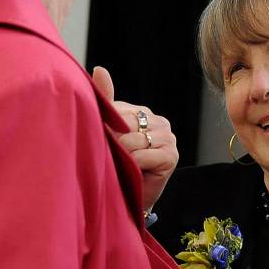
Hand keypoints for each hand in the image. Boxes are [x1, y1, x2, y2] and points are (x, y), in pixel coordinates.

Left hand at [93, 66, 178, 211]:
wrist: (127, 199)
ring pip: (133, 140)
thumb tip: (100, 69)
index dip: (105, 127)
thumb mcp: (108, 131)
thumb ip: (106, 101)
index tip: (97, 140)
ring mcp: (168, 139)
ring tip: (115, 165)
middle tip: (105, 155)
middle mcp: (160, 122)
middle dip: (111, 141)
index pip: (120, 112)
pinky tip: (130, 171)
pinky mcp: (171, 156)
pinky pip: (143, 156)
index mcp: (144, 113)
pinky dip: (132, 164)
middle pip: (126, 124)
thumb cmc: (116, 166)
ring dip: (119, 154)